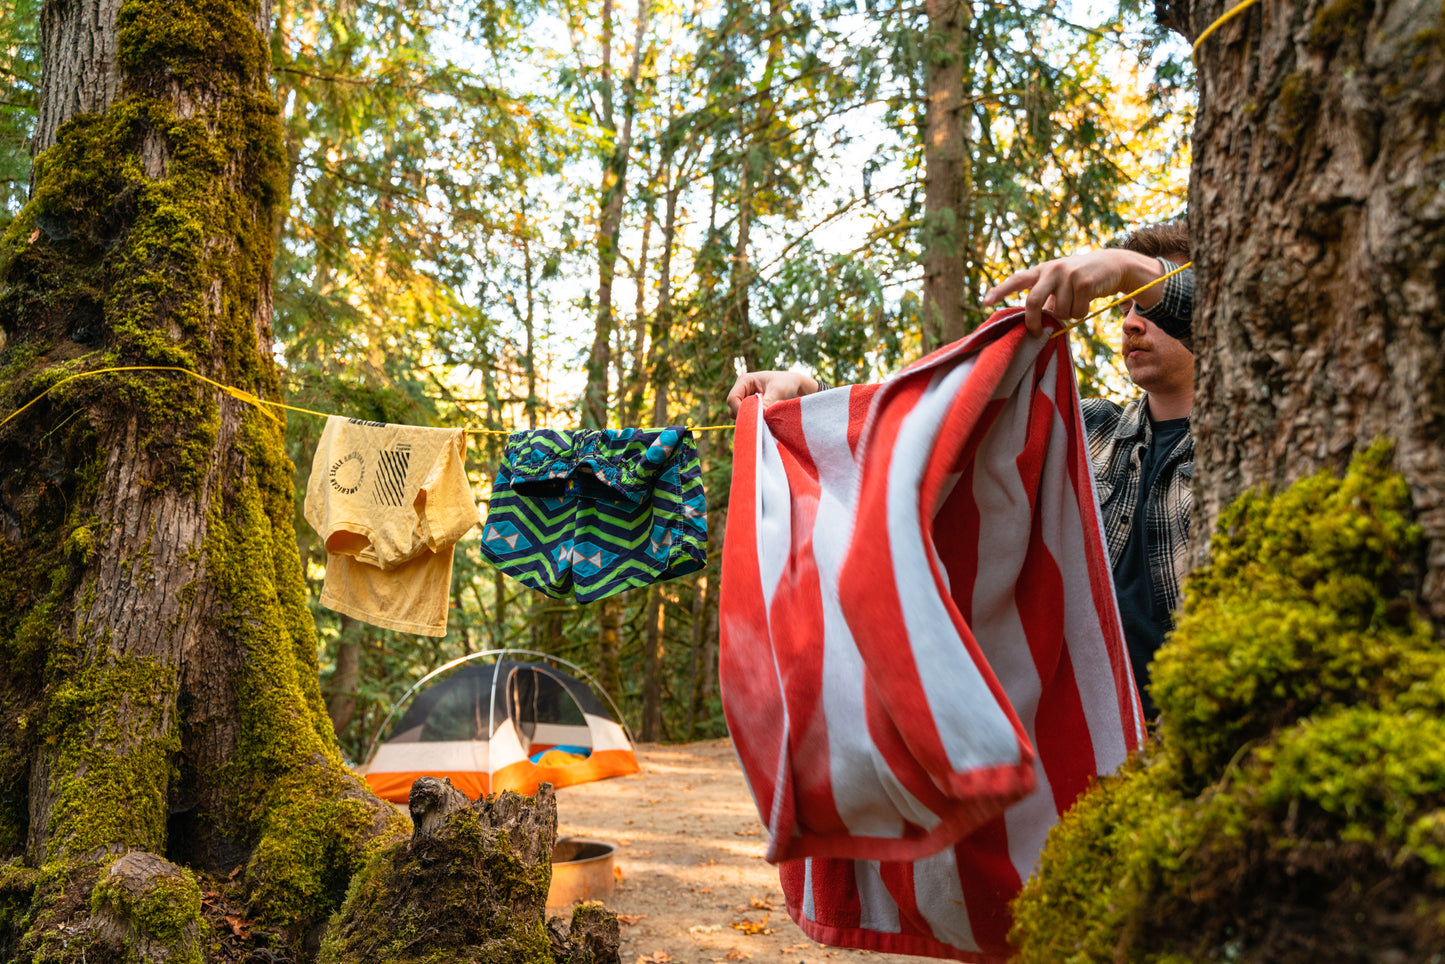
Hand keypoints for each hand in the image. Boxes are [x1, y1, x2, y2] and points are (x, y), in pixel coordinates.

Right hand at [726, 371, 821, 415]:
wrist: (796, 385)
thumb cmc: (787, 383)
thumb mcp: (778, 391)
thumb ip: (768, 402)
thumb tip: (760, 415)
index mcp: (745, 380)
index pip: (732, 399)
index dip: (739, 410)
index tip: (754, 419)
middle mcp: (742, 389)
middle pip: (733, 408)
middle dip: (745, 416)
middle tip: (761, 421)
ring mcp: (745, 398)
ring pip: (738, 415)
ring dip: (750, 419)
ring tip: (765, 418)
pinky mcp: (750, 406)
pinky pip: (747, 417)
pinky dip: (754, 420)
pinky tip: (765, 419)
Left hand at [982, 250, 1164, 335]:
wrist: (1113, 265)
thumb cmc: (1080, 280)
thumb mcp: (1059, 284)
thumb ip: (1045, 300)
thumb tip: (1034, 326)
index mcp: (1041, 270)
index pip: (1016, 280)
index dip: (1000, 291)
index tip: (985, 302)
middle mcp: (1051, 269)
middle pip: (1033, 301)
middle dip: (1033, 321)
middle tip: (1034, 333)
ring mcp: (1067, 274)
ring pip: (1060, 312)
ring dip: (1069, 315)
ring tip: (1077, 302)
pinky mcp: (1084, 281)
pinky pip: (1076, 312)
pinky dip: (1082, 313)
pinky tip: (1088, 300)